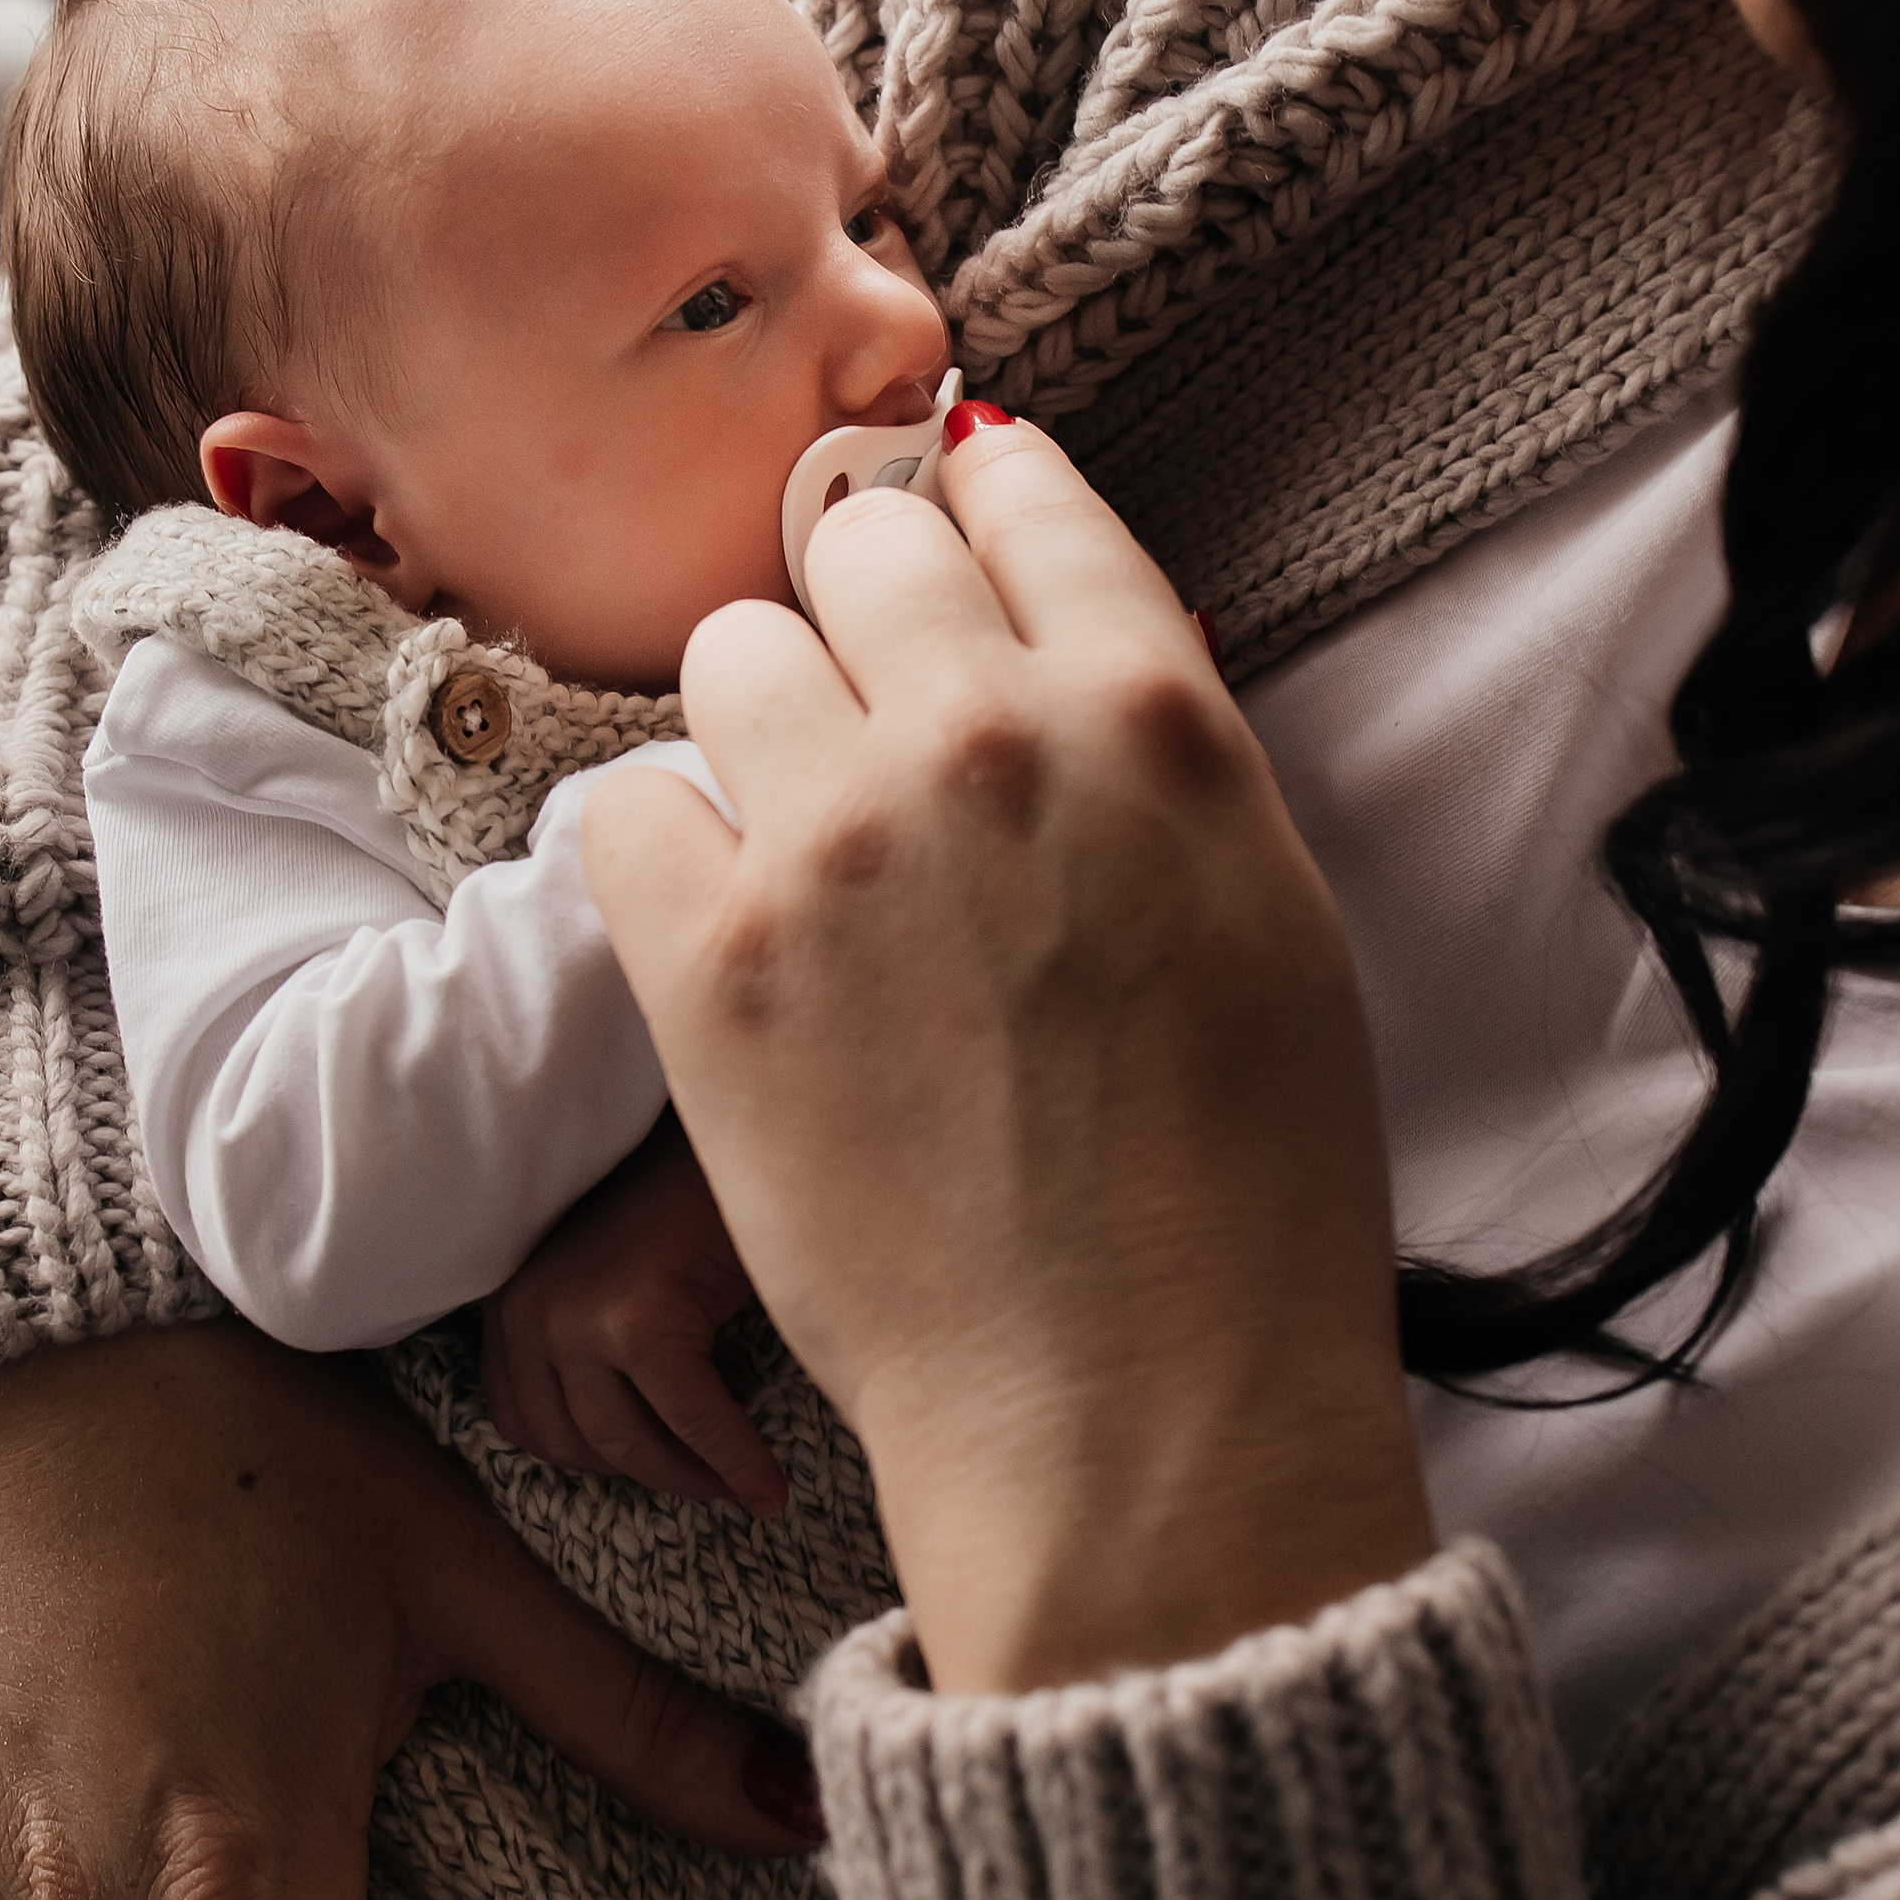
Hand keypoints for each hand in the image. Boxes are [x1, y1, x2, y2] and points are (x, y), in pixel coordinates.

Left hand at [481, 1115, 788, 1514]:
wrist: (738, 1140)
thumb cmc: (687, 1214)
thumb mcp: (609, 1284)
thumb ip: (588, 1351)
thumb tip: (621, 1454)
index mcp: (510, 1304)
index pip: (528, 1424)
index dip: (594, 1461)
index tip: (654, 1469)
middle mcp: (526, 1310)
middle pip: (577, 1443)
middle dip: (651, 1476)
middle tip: (712, 1488)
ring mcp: (577, 1316)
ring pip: (630, 1444)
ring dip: (692, 1479)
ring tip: (743, 1486)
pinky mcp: (637, 1322)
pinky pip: (691, 1421)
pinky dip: (735, 1463)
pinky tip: (768, 1487)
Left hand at [581, 412, 1431, 1695]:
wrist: (1135, 1406)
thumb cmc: (1244, 1193)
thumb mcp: (1272, 918)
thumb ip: (1155, 754)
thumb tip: (1054, 643)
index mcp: (1149, 714)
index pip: (1020, 494)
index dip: (976, 496)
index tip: (950, 512)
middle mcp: (983, 741)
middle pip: (856, 547)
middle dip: (866, 611)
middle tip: (877, 713)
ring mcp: (832, 844)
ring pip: (731, 654)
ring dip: (763, 725)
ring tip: (809, 847)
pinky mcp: (706, 962)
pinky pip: (628, 806)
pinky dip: (667, 855)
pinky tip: (730, 934)